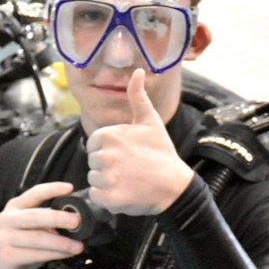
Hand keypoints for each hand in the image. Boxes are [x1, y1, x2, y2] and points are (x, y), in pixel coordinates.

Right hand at [0, 181, 85, 268]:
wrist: (1, 267)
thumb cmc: (22, 243)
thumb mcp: (31, 227)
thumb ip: (47, 220)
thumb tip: (76, 219)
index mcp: (15, 206)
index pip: (34, 193)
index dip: (52, 189)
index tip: (70, 188)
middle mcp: (7, 218)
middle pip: (35, 216)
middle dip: (58, 218)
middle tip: (77, 221)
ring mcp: (4, 237)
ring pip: (37, 238)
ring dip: (61, 243)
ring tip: (79, 246)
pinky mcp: (7, 255)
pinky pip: (36, 254)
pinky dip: (55, 255)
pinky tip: (67, 254)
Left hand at [84, 68, 193, 214]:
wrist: (175, 186)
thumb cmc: (162, 153)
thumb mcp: (150, 121)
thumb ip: (137, 96)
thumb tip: (138, 70)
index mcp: (109, 135)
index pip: (93, 143)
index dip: (109, 149)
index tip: (127, 154)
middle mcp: (105, 155)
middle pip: (93, 161)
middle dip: (108, 165)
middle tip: (130, 168)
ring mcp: (107, 178)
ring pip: (94, 179)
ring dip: (107, 182)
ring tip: (129, 180)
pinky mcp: (108, 198)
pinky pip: (96, 196)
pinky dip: (108, 198)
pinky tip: (125, 192)